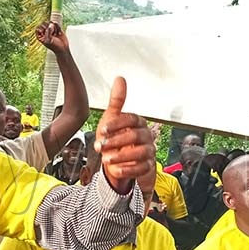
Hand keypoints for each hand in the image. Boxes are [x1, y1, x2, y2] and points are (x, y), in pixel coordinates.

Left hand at [35, 21, 69, 55]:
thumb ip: (48, 32)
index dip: (41, 28)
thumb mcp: (49, 40)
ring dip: (53, 27)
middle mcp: (45, 32)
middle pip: (44, 23)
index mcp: (40, 36)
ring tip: (55, 34)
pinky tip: (59, 33)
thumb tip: (50, 24)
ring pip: (50, 22)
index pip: (38, 28)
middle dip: (48, 27)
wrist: (63, 48)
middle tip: (52, 34)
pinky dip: (58, 27)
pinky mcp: (56, 28)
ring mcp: (51, 30)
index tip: (45, 32)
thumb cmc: (55, 46)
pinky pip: (56, 23)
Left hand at [95, 77, 154, 192]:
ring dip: (121, 156)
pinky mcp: (147, 166)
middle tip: (100, 146)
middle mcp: (145, 136)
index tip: (102, 130)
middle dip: (115, 142)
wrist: (120, 161)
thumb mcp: (112, 119)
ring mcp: (148, 151)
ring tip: (106, 159)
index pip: (131, 119)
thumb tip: (120, 79)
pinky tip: (115, 169)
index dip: (116, 124)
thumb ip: (117, 100)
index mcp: (138, 122)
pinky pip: (141, 168)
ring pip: (140, 153)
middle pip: (135, 136)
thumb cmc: (116, 138)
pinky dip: (127, 170)